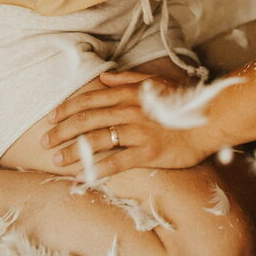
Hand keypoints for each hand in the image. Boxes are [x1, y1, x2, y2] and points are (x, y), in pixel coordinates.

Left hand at [41, 70, 212, 180]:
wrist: (210, 118)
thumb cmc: (182, 101)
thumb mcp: (154, 82)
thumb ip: (126, 80)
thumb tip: (102, 78)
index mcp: (128, 94)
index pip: (90, 100)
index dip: (67, 108)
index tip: (52, 118)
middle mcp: (129, 110)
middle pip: (86, 119)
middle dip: (62, 130)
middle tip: (45, 141)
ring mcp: (138, 132)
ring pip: (96, 140)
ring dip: (73, 150)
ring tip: (57, 159)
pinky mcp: (148, 152)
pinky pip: (117, 162)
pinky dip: (97, 169)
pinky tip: (82, 177)